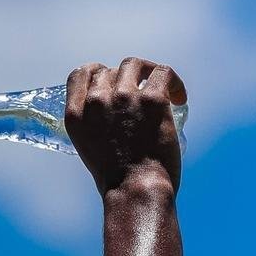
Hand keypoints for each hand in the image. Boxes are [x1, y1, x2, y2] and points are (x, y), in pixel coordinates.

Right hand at [64, 57, 186, 195]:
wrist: (136, 191)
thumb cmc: (118, 179)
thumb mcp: (90, 148)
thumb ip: (95, 123)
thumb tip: (114, 110)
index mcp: (76, 115)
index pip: (80, 74)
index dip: (97, 73)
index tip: (111, 82)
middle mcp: (96, 101)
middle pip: (109, 71)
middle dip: (125, 81)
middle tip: (142, 96)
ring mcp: (123, 98)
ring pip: (134, 65)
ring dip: (146, 72)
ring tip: (161, 88)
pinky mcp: (151, 100)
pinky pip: (162, 72)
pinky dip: (174, 82)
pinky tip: (179, 98)